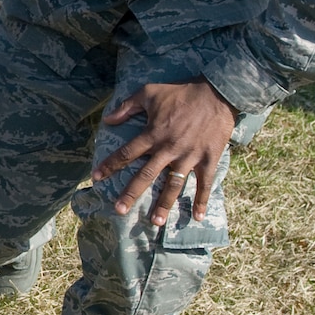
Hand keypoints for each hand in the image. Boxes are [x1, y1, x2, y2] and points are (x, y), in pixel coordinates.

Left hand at [94, 78, 238, 226]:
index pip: (127, 153)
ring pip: (173, 185)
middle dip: (131, 194)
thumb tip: (107, 120)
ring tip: (155, 222)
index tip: (96, 178)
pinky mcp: (208, 159)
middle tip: (119, 211)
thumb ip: (127, 106)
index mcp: (153, 133)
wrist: (218, 92)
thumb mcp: (150, 92)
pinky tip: (198, 217)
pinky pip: (205, 183)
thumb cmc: (182, 92)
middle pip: (146, 175)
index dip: (110, 165)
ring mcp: (189, 156)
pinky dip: (202, 200)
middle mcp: (169, 148)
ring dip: (164, 204)